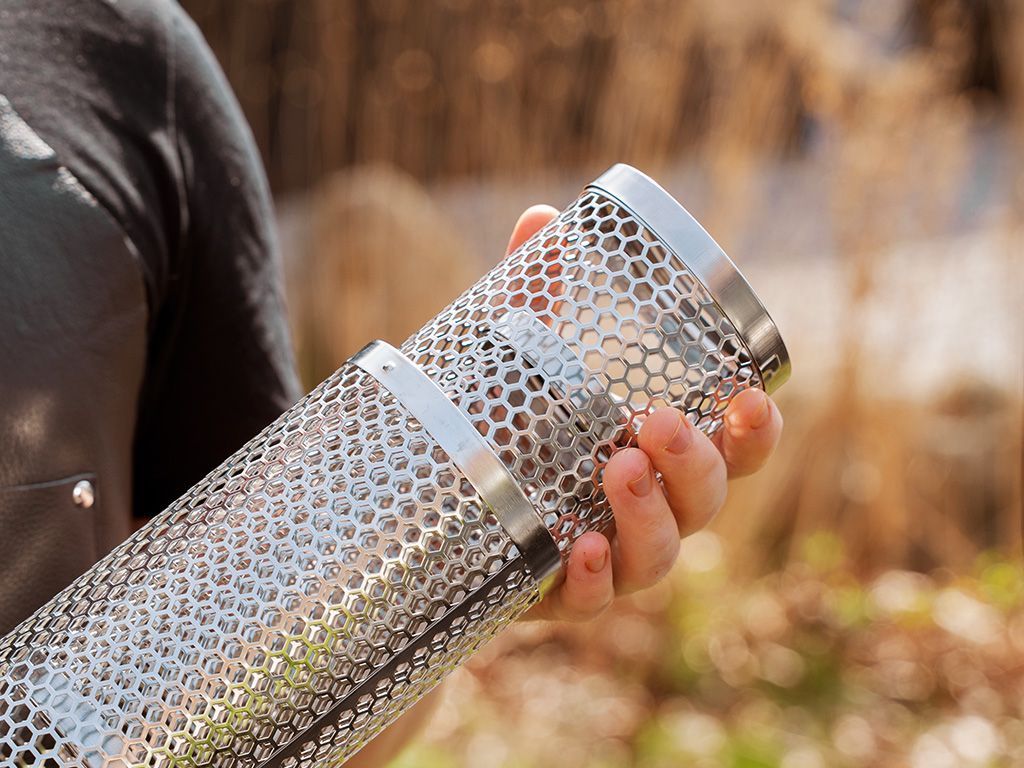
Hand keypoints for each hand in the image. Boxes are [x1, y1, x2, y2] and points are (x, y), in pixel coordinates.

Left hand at [506, 206, 783, 621]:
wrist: (448, 509)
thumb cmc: (515, 429)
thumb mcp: (524, 361)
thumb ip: (538, 296)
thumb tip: (540, 218)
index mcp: (661, 454)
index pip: (734, 449)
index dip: (757, 432)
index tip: (755, 397)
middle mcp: (650, 508)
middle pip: (706, 501)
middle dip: (696, 465)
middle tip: (657, 423)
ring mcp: (611, 557)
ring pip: (662, 556)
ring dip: (652, 517)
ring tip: (622, 470)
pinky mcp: (562, 595)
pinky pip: (594, 604)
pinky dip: (597, 583)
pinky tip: (582, 554)